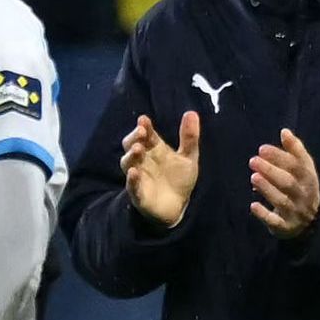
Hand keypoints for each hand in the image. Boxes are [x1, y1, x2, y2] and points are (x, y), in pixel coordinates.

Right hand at [120, 110, 202, 229]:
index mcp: (154, 149)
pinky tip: (133, 173)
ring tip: (138, 148)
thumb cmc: (179, 178)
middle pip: (132, 145)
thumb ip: (189, 137)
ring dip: (131, 155)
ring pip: (128, 163)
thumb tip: (192, 112)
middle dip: (134, 137)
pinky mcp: (138, 194)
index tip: (144, 120)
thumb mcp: (188, 157)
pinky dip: (132, 179)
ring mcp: (139, 176)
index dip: (144, 127)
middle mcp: (143, 160)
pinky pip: (132, 186)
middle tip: (141, 131)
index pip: (147, 135)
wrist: (177, 206)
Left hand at [247, 127, 319, 243]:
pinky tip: (253, 205)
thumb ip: (295, 151)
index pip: (297, 166)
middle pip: (289, 183)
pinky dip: (264, 214)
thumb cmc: (302, 188)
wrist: (312, 222)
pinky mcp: (286, 227)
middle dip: (271, 171)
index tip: (262, 149)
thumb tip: (284, 131)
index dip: (280, 156)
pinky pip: (276, 221)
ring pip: (282, 201)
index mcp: (309, 179)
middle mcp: (304, 195)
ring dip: (267, 189)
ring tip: (253, 177)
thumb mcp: (304, 169)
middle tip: (253, 160)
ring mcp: (296, 212)